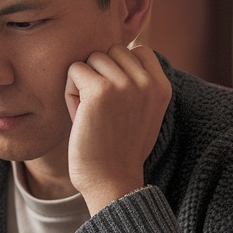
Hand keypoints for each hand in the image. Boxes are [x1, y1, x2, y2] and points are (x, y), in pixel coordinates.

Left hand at [65, 44, 171, 215]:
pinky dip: (70, 92)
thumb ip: (138, 84)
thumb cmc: (119, 150)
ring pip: (92, 58)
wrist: (111, 182)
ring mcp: (125, 85)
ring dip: (84, 83)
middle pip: (112, 51)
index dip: (118, 69)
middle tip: (100, 108)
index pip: (137, 50)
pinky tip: (79, 115)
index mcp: (162, 87)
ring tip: (91, 113)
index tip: (115, 99)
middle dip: (100, 75)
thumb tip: (121, 51)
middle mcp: (147, 82)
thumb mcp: (143, 113)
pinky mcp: (100, 90)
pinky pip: (74, 70)